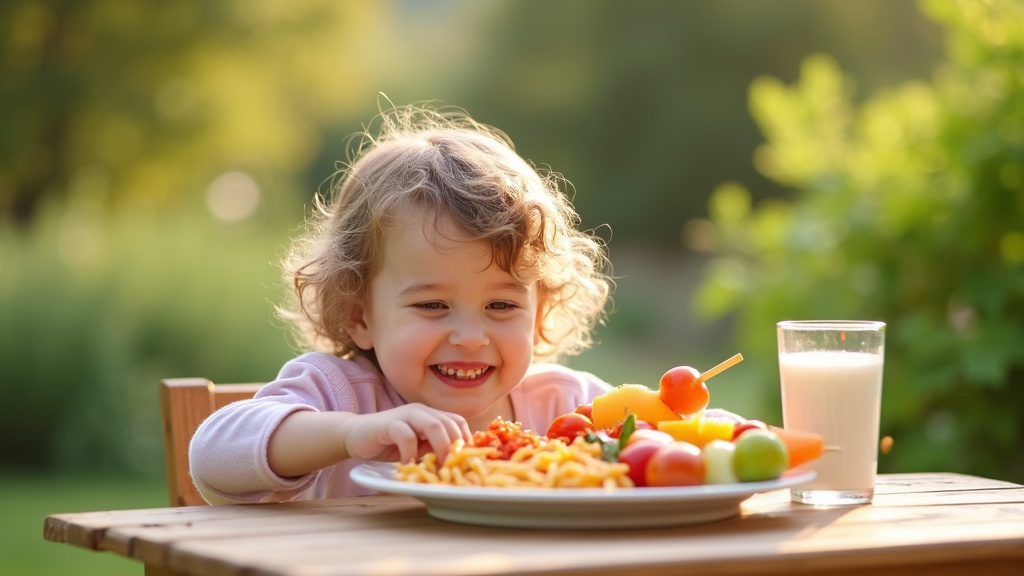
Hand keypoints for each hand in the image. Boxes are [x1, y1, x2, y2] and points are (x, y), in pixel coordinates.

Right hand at [342, 404, 471, 463]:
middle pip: (450, 423)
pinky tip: (409, 464)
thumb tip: (455, 464)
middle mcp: (421, 411)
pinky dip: (411, 452)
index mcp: (430, 415)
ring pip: (434, 425)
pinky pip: (406, 435)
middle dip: (455, 447)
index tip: (465, 462)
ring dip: (440, 447)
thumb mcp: (416, 448)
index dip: (465, 441)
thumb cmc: (388, 445)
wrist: (354, 436)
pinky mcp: (388, 424)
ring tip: (437, 467)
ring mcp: (405, 415)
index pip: (457, 422)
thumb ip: (433, 450)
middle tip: (452, 468)